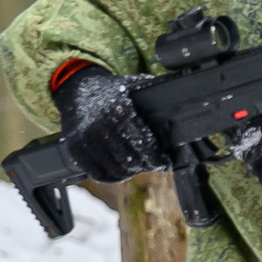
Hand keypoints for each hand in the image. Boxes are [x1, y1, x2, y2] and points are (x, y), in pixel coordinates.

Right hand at [50, 66, 169, 183]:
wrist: (76, 89)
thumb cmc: (112, 90)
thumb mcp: (134, 86)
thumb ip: (155, 93)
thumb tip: (186, 98)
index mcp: (119, 110)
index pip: (144, 144)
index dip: (157, 158)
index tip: (165, 163)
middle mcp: (100, 126)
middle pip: (132, 160)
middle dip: (145, 164)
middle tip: (152, 164)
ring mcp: (85, 140)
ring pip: (117, 170)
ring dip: (130, 171)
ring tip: (137, 165)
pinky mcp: (75, 150)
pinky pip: (99, 174)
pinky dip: (113, 176)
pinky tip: (121, 170)